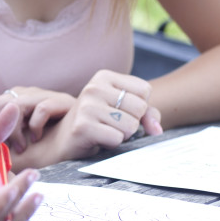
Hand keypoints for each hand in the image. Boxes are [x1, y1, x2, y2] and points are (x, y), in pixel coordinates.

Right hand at [0, 72, 163, 166]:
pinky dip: (112, 144)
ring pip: (130, 126)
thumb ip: (148, 115)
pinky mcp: (83, 126)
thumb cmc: (98, 124)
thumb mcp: (123, 111)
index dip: (139, 107)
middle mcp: (94, 86)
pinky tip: (97, 139)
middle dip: (131, 123)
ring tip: (104, 131)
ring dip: (121, 135)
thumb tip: (156, 130)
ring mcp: (87, 106)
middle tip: (112, 125)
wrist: (63, 141)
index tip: (121, 111)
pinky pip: (117, 139)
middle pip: (140, 109)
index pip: (145, 90)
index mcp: (104, 76)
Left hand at [0, 86, 72, 152]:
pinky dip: (36, 126)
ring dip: (15, 131)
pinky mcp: (61, 100)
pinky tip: (37, 139)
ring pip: (16, 106)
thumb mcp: (17, 140)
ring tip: (21, 147)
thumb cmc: (48, 141)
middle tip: (3, 150)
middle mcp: (26, 94)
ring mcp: (42, 94)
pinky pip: (42, 109)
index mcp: (14, 100)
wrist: (81, 137)